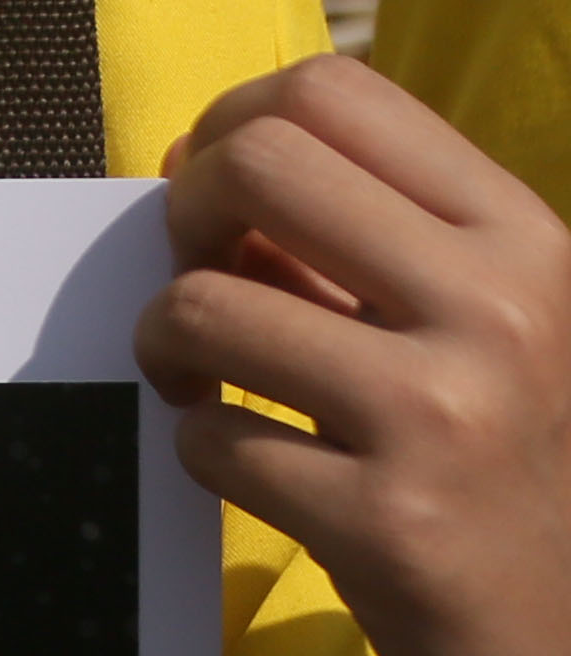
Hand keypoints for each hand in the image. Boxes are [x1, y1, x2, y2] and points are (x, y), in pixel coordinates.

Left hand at [146, 58, 570, 655]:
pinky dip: (197, 447)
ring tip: (201, 381)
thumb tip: (227, 184)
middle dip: (184, 218)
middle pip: (259, 167)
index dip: (236, 127)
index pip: (338, 96)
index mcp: (525, 237)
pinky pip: (208, 442)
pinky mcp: (382, 523)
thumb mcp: (486, 330)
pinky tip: (246, 464)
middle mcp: (497, 303)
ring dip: (168, 346)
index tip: (214, 192)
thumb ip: (370, 255)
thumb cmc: (514, 471)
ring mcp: (441, 412)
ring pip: (205, 308)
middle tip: (191, 277)